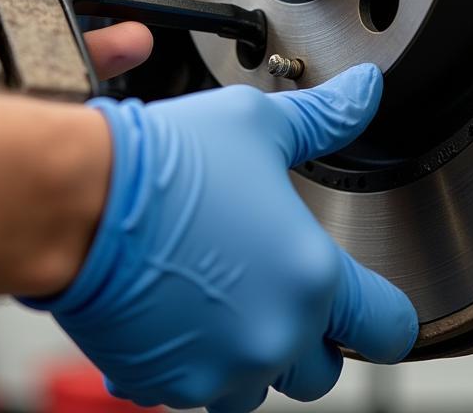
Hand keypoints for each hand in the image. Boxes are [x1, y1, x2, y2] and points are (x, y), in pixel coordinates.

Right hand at [27, 64, 418, 411]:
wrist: (83, 202)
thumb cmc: (169, 164)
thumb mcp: (260, 124)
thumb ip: (326, 118)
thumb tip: (365, 91)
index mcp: (311, 278)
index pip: (386, 327)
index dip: (389, 319)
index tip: (380, 312)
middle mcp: (271, 336)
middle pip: (322, 373)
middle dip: (314, 340)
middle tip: (285, 291)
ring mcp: (215, 369)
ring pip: (256, 388)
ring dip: (252, 355)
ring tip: (227, 296)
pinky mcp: (161, 384)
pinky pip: (193, 387)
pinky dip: (194, 359)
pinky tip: (179, 307)